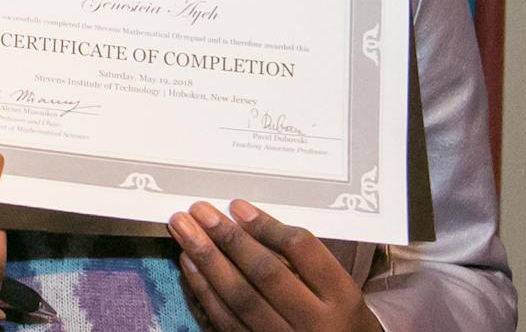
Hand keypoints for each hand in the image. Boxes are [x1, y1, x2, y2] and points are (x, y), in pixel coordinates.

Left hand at [169, 199, 378, 331]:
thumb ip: (299, 259)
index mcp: (341, 296)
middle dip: (229, 238)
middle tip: (199, 211)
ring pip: (240, 297)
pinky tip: (190, 263)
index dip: (267, 226)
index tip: (237, 206)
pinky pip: (226, 320)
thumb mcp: (336, 287)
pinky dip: (204, 289)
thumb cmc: (336, 315)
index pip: (302, 251)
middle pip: (266, 273)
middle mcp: (315, 322)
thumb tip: (243, 220)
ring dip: (207, 259)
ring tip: (183, 229)